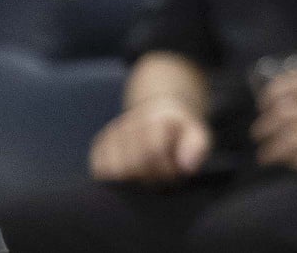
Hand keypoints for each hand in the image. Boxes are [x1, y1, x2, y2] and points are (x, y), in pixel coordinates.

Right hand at [89, 97, 210, 183]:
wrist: (159, 114)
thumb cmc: (180, 131)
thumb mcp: (197, 133)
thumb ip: (197, 146)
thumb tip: (187, 166)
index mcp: (154, 119)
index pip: (153, 152)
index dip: (166, 170)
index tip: (176, 175)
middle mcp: (128, 124)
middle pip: (132, 166)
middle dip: (151, 179)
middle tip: (163, 179)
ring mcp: (110, 135)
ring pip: (113, 173)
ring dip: (132, 182)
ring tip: (147, 176)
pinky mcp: (99, 147)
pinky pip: (100, 172)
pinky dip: (114, 179)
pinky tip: (131, 175)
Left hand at [253, 70, 296, 172]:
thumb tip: (281, 96)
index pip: (290, 86)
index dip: (270, 95)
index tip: (263, 104)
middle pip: (285, 116)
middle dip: (265, 127)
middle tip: (259, 134)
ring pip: (292, 142)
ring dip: (273, 150)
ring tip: (266, 155)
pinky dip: (295, 162)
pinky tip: (292, 162)